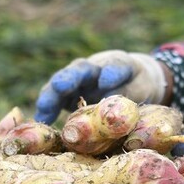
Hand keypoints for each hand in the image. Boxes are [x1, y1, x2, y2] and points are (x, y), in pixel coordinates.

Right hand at [34, 50, 167, 123]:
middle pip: (80, 69)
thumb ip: (130, 94)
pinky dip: (47, 109)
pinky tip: (40, 120)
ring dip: (52, 95)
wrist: (128, 79)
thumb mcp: (143, 89)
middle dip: (70, 78)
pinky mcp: (67, 93)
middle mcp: (94, 68)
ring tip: (44, 108)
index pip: (115, 66)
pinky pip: (55, 99)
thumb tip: (111, 107)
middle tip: (61, 86)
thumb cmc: (138, 83)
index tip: (106, 81)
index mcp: (118, 63)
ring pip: (61, 83)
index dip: (111, 73)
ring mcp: (78, 79)